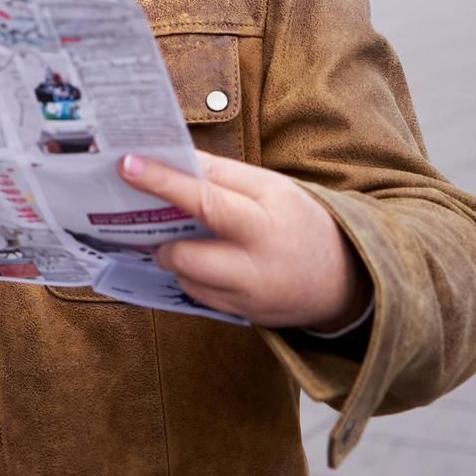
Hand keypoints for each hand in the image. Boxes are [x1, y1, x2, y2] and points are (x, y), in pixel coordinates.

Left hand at [120, 151, 371, 330]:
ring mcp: (250, 296)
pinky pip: (199, 296)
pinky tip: (201, 261)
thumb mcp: (272, 188)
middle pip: (186, 255)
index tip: (127, 165)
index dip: (162, 181)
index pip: (206, 198)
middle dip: (161, 240)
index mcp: (266, 219)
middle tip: (151, 222)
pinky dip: (191, 276)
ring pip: (187, 279)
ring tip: (181, 239)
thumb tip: (172, 159)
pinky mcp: (246, 316)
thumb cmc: (301, 222)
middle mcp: (257, 263)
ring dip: (175, 257)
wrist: (348, 279)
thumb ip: (222, 174)